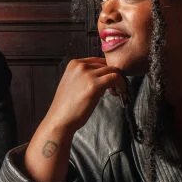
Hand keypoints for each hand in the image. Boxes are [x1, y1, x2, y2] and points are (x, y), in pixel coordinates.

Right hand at [24, 58, 126, 181]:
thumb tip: (101, 76)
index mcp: (74, 64)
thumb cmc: (66, 107)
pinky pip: (115, 78)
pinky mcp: (95, 85)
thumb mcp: (72, 83)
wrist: (60, 120)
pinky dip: (121, 84)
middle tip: (115, 88)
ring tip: (117, 91)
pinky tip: (120, 92)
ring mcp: (87, 75)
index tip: (110, 80)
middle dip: (113, 75)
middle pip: (106, 65)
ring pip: (113, 70)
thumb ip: (84, 76)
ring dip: (119, 80)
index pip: (97, 61)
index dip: (106, 70)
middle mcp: (80, 66)